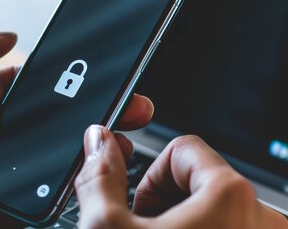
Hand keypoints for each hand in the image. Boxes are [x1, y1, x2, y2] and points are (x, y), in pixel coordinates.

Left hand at [0, 28, 154, 227]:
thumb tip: (8, 35)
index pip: (43, 85)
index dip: (75, 77)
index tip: (107, 70)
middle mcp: (9, 135)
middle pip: (63, 118)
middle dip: (100, 109)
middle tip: (133, 104)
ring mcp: (17, 169)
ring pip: (67, 154)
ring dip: (98, 145)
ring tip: (124, 135)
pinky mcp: (20, 201)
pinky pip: (57, 191)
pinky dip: (80, 182)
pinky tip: (101, 170)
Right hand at [75, 130, 287, 228]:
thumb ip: (99, 176)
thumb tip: (97, 140)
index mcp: (230, 196)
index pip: (182, 149)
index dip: (150, 176)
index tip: (137, 205)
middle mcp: (262, 219)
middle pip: (202, 182)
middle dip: (167, 205)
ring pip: (218, 213)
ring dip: (186, 225)